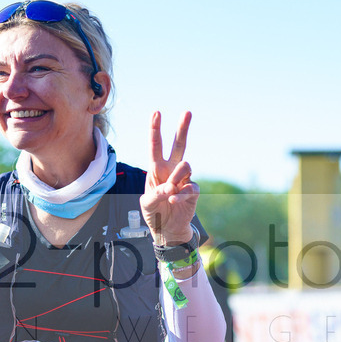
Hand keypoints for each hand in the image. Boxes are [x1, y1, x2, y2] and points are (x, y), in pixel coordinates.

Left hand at [141, 111, 197, 245]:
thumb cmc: (154, 212)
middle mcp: (171, 170)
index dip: (155, 129)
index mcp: (156, 169)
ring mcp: (184, 179)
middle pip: (179, 145)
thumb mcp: (146, 204)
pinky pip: (190, 186)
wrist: (167, 229)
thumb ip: (155, 194)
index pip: (156, 146)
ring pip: (185, 165)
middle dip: (183, 128)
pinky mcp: (193, 191)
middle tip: (187, 112)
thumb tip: (171, 188)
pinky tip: (174, 202)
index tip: (156, 113)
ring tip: (169, 191)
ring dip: (176, 177)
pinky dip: (180, 195)